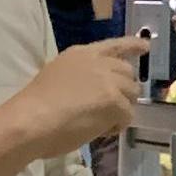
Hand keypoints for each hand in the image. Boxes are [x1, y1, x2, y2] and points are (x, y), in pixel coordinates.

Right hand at [13, 37, 148, 155]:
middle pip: (127, 73)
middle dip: (124, 91)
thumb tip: (93, 93)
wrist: (30, 120)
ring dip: (121, 109)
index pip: (113, 45)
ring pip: (131, 95)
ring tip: (99, 122)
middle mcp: (98, 63)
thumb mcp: (58, 77)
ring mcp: (108, 81)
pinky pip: (127, 116)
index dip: (132, 46)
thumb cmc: (34, 106)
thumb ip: (80, 78)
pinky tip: (99, 130)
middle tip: (111, 108)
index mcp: (81, 54)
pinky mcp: (114, 101)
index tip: (145, 46)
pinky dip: (116, 126)